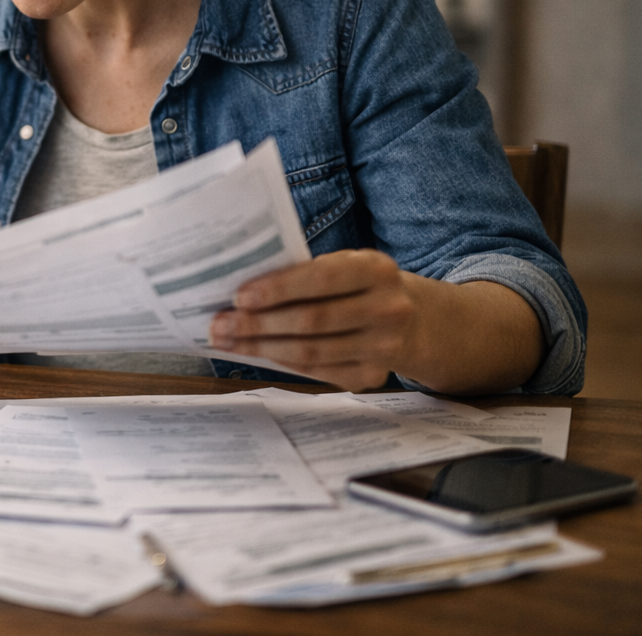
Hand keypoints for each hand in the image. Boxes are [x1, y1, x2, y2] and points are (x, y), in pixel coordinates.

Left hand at [207, 249, 543, 394]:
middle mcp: (388, 308)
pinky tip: (256, 356)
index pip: (321, 279)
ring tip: (227, 342)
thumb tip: (242, 289)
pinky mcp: (374, 376)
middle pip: (312, 322)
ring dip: (262, 349)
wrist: (421, 320)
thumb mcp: (349, 266)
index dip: (278, 289)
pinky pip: (319, 372)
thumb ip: (309, 273)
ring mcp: (385, 347)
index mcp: (377, 269)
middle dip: (258, 325)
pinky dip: (283, 364)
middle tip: (219, 325)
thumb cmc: (363, 286)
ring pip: (312, 352)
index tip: (239, 296)